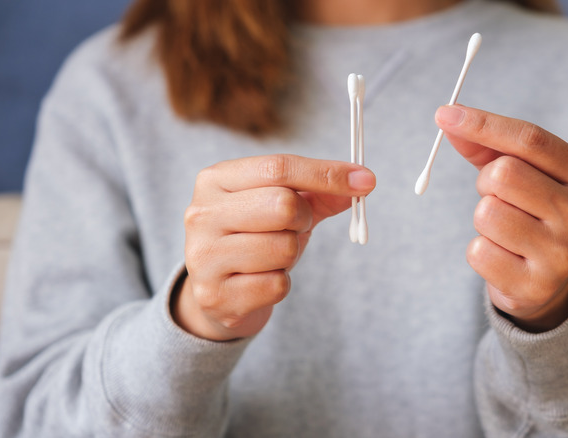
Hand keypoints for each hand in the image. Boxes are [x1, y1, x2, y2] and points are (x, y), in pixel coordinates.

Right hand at [174, 154, 375, 340]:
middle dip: (303, 219)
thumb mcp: (284, 206)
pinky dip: (281, 283)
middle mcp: (201, 213)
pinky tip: (261, 281)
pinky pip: (277, 285)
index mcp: (216, 179)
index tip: (366, 181)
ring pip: (284, 248)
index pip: (279, 167)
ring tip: (271, 256)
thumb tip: (362, 182)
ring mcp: (204, 256)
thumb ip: (320, 192)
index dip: (327, 173)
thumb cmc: (255, 237)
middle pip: (283, 205)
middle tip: (295, 227)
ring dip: (291, 254)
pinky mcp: (215, 295)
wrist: (219, 292)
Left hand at [436, 105, 567, 331]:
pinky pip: (478, 251)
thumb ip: (487, 145)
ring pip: (487, 213)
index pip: (531, 140)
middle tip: (497, 196)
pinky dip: (480, 250)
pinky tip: (502, 255)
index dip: (484, 124)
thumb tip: (448, 116)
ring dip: (482, 218)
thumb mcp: (522, 173)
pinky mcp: (535, 285)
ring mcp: (562, 254)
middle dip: (486, 181)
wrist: (548, 281)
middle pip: (504, 174)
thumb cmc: (530, 212)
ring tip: (504, 228)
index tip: (444, 113)